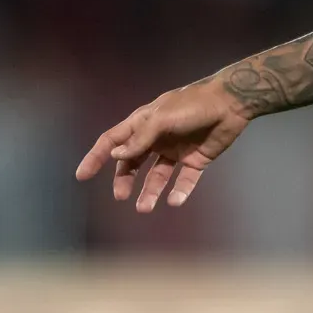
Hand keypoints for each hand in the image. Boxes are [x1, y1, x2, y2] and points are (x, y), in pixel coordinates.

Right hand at [74, 80, 253, 211]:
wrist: (230, 104)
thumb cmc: (193, 105)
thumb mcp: (162, 118)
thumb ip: (140, 138)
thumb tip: (116, 155)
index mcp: (143, 123)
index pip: (112, 141)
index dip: (96, 157)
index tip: (81, 175)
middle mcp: (156, 138)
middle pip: (132, 162)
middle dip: (124, 180)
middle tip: (121, 197)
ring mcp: (176, 150)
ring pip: (157, 176)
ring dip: (149, 192)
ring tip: (144, 208)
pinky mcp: (196, 160)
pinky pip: (184, 180)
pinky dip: (179, 191)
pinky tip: (174, 201)